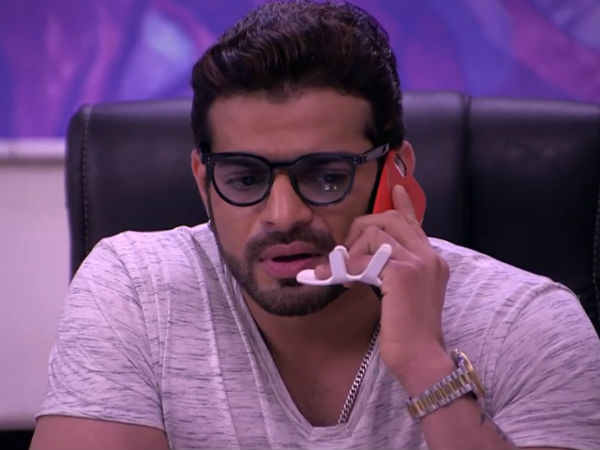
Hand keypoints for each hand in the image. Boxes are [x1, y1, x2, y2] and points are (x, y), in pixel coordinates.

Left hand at [336, 185, 449, 383]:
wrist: (420, 357)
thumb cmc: (409, 330)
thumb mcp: (406, 293)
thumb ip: (394, 269)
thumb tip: (366, 256)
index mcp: (432, 260)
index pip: (415, 222)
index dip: (402, 204)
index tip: (395, 188)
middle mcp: (429, 256)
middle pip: (390, 220)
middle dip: (362, 228)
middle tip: (348, 251)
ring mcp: (417, 263)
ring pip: (375, 234)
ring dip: (352, 251)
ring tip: (346, 273)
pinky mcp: (402, 274)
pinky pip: (364, 259)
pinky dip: (345, 267)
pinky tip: (339, 280)